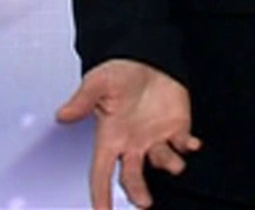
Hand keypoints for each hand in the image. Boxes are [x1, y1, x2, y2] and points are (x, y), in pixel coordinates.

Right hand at [55, 58, 199, 208]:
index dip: (100, 194)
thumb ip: (83, 100)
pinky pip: (184, 143)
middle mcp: (132, 144)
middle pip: (132, 177)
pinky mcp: (177, 128)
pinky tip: (192, 144)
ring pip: (162, 161)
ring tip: (175, 165)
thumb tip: (63, 115)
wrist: (147, 59)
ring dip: (169, 164)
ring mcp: (155, 138)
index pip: (101, 173)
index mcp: (110, 138)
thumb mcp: (98, 83)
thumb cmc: (120, 74)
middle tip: (144, 203)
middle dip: (138, 191)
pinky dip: (188, 145)